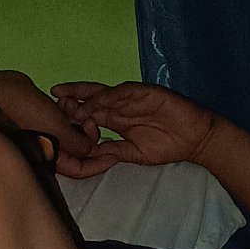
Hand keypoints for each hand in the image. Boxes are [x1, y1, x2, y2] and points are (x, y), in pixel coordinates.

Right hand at [0, 69, 98, 170]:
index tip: (114, 155)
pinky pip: (63, 119)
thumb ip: (80, 145)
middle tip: (90, 122)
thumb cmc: (27, 113)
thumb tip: (91, 150)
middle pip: (79, 151)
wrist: (2, 91)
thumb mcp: (60, 131)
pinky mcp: (43, 119)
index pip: (81, 170)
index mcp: (52, 159)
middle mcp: (50, 149)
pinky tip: (63, 100)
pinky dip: (68, 110)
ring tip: (73, 106)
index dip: (99, 165)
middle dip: (88, 136)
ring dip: (78, 119)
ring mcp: (46, 134)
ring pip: (72, 132)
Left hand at [50, 81, 215, 177]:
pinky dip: (111, 97)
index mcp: (117, 119)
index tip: (55, 115)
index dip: (73, 111)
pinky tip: (97, 102)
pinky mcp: (147, 93)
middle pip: (92, 97)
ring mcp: (134, 98)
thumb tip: (89, 155)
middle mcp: (122, 105)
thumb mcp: (133, 153)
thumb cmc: (168, 146)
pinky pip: (126, 93)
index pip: (90, 112)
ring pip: (105, 94)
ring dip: (87, 97)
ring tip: (69, 101)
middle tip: (54, 98)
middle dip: (73, 96)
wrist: (195, 139)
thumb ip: (113, 151)